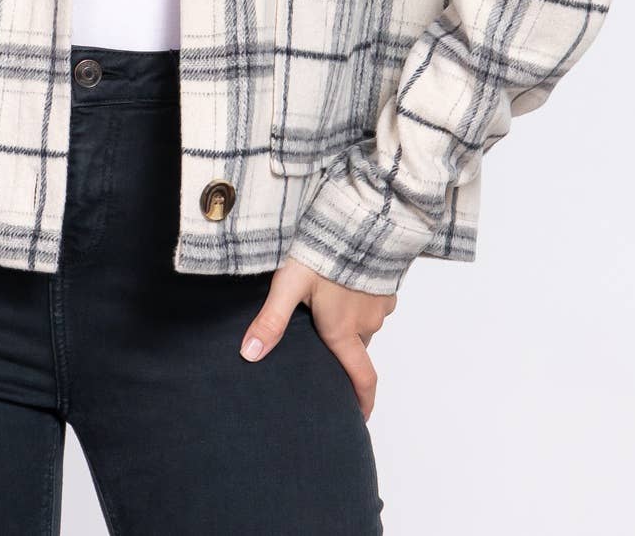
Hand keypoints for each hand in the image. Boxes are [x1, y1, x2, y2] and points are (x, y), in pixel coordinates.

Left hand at [238, 258, 397, 420]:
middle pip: (355, 347)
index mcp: (343, 331)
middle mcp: (366, 322)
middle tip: (323, 346)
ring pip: (364, 322)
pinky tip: (344, 283)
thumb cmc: (323, 251)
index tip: (361, 417)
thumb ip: (271, 320)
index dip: (363, 402)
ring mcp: (380, 302)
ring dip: (350, 322)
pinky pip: (373, 299)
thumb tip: (249, 354)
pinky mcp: (385, 281)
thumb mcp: (289, 285)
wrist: (358, 218)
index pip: (361, 378)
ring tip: (329, 307)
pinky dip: (360, 299)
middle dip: (343, 351)